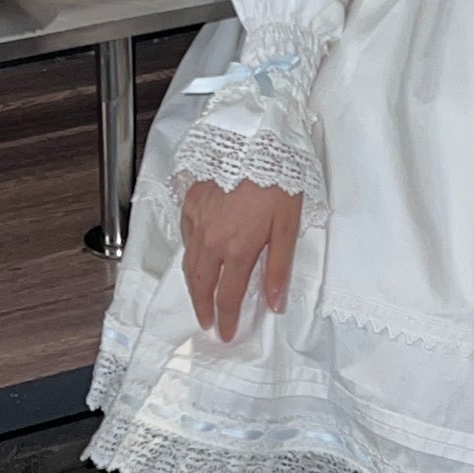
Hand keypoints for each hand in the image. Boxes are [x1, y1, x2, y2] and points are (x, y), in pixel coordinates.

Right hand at [181, 179, 302, 339]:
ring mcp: (196, 220)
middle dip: (202, 308)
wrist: (253, 138)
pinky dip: (190, 252)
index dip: (226, 319)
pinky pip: (185, 235)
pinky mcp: (190, 201)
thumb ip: (279, 267)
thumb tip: (275, 305)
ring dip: (193, 285)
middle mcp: (210, 240)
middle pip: (200, 285)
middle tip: (206, 323)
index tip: (226, 334)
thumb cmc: (278, 179)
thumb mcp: (288, 225)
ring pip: (188, 263)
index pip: (226, 296)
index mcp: (237, 249)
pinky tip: (197, 254)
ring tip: (199, 298)